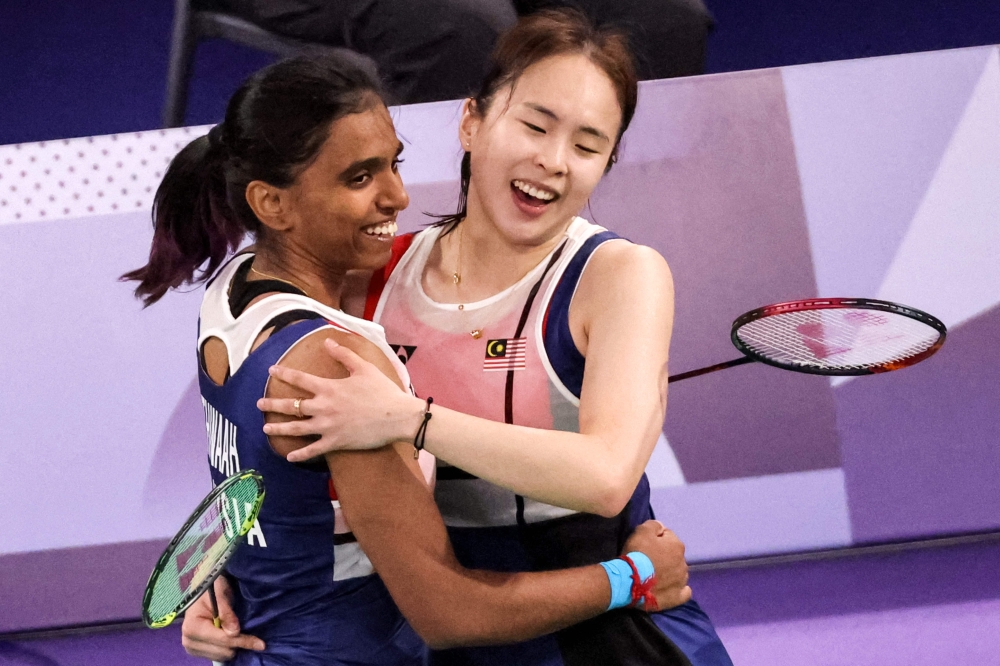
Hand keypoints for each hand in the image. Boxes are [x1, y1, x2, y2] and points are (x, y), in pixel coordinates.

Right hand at [180, 577, 264, 660]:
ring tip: (236, 630)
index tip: (261, 643)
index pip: (223, 639)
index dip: (243, 641)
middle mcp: (189, 641)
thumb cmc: (212, 588)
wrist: (202, 591)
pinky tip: (231, 636)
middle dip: (238, 642)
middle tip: (247, 630)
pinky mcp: (197, 652)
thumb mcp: (220, 594)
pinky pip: (219, 657)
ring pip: (223, 656)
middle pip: (224, 651)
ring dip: (234, 646)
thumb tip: (235, 632)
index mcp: (192, 627)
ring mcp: (192, 648)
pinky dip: (228, 648)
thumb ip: (226, 612)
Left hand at [257, 339, 423, 461]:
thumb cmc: (383, 391)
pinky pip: (313, 450)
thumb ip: (344, 355)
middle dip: (272, 404)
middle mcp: (324, 407)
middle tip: (259, 404)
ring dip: (279, 428)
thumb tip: (327, 341)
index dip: (284, 374)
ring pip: (297, 429)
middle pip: (291, 406)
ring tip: (266, 428)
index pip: (300, 379)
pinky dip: (300, 455)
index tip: (271, 371)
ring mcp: (328, 427)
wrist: (397, 417)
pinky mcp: (336, 442)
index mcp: (329, 388)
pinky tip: (289, 456)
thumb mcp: (364, 368)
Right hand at [622, 520, 690, 610]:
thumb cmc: (636, 554)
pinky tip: (671, 588)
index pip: (668, 536)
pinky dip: (679, 589)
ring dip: (671, 572)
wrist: (630, 581)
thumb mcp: (641, 531)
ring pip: (679, 572)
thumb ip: (654, 525)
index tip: (644, 544)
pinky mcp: (677, 597)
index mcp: (677, 546)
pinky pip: (684, 592)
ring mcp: (681, 582)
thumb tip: (661, 528)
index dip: (655, 538)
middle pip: (674, 555)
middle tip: (648, 560)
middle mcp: (683, 563)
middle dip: (664, 555)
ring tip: (656, 575)